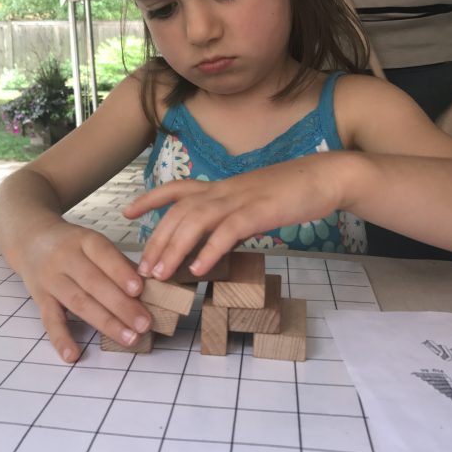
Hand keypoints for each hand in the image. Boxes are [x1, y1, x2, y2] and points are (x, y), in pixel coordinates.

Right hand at [16, 221, 150, 362]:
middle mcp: (65, 258)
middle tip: (144, 323)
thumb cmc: (73, 244)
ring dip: (105, 322)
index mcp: (85, 240)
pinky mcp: (40, 298)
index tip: (140, 290)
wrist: (29, 239)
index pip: (104, 254)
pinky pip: (50, 320)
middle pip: (94, 283)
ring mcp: (51, 279)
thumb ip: (119, 263)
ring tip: (129, 338)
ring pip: (78, 302)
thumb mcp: (93, 243)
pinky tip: (73, 355)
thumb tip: (150, 287)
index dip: (121, 272)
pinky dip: (61, 338)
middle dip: (121, 304)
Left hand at [124, 155, 340, 279]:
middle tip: (143, 268)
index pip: (176, 189)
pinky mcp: (259, 212)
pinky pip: (227, 232)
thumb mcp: (251, 201)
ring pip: (195, 221)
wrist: (324, 178)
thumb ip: (230, 216)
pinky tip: (198, 270)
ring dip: (174, 249)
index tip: (127, 211)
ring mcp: (240, 199)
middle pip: (178, 212)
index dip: (150, 199)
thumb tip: (214, 240)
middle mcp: (223, 190)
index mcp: (221, 187)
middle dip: (157, 240)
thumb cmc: (290, 192)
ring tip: (161, 274)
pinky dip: (210, 251)